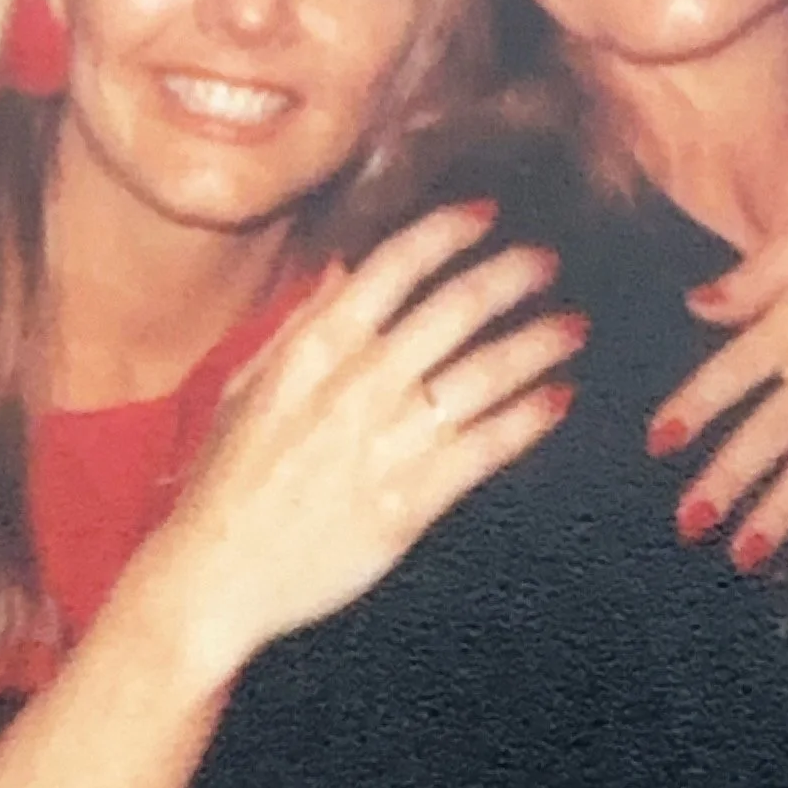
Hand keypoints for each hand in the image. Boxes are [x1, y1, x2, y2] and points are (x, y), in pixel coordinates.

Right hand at [159, 202, 580, 669]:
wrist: (213, 574)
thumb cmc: (227, 481)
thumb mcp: (248, 385)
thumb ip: (299, 325)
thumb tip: (346, 272)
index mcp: (314, 348)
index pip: (392, 266)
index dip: (445, 232)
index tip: (483, 213)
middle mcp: (358, 383)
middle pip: (454, 309)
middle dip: (510, 276)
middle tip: (546, 260)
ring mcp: (389, 440)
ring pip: (484, 373)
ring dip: (538, 342)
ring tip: (574, 326)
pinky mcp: (411, 499)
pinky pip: (487, 446)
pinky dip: (530, 418)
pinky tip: (560, 399)